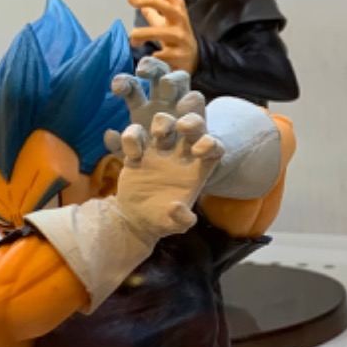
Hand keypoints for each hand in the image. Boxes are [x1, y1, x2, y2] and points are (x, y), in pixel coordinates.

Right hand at [108, 58, 221, 242]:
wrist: (135, 219)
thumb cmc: (161, 221)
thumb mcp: (174, 226)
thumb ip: (181, 219)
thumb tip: (177, 208)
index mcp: (196, 170)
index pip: (213, 149)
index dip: (210, 144)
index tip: (199, 152)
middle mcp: (180, 156)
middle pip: (193, 126)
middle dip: (191, 120)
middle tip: (181, 127)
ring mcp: (159, 151)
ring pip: (165, 122)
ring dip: (163, 122)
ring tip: (157, 135)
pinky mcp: (138, 152)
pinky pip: (136, 133)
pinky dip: (133, 137)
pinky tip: (132, 157)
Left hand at [127, 0, 197, 74]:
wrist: (192, 57)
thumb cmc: (175, 34)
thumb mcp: (165, 20)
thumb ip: (152, 10)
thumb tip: (138, 0)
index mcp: (176, 7)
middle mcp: (180, 19)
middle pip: (165, 5)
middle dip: (147, 0)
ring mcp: (181, 37)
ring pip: (162, 32)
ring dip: (144, 34)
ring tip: (133, 38)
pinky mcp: (180, 54)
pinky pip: (164, 54)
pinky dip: (155, 55)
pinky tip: (151, 56)